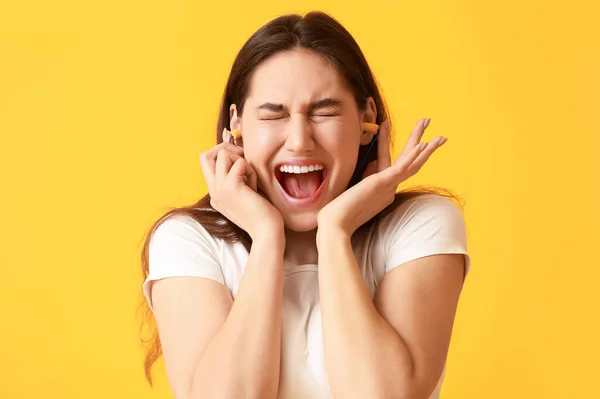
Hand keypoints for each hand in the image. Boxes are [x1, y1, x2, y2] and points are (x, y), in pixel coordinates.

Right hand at [199, 128, 283, 238]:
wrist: (266, 231)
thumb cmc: (260, 212)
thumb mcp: (244, 192)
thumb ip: (236, 177)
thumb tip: (238, 155)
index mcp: (214, 192)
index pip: (206, 162)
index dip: (221, 153)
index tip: (239, 157)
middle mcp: (213, 190)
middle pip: (204, 156)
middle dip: (225, 148)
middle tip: (242, 157)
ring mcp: (219, 189)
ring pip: (223, 155)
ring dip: (241, 161)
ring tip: (251, 178)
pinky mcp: (231, 187)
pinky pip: (240, 163)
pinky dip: (251, 170)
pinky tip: (255, 186)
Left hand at [317, 118, 446, 236]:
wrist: (335, 225)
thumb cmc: (339, 212)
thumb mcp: (354, 189)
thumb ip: (365, 177)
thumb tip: (371, 162)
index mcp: (383, 191)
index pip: (390, 162)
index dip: (389, 142)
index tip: (387, 124)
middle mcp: (389, 190)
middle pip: (409, 163)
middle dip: (419, 141)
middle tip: (427, 121)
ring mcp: (388, 188)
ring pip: (411, 165)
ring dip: (425, 147)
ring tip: (438, 135)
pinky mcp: (382, 184)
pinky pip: (401, 168)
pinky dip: (413, 156)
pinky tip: (423, 145)